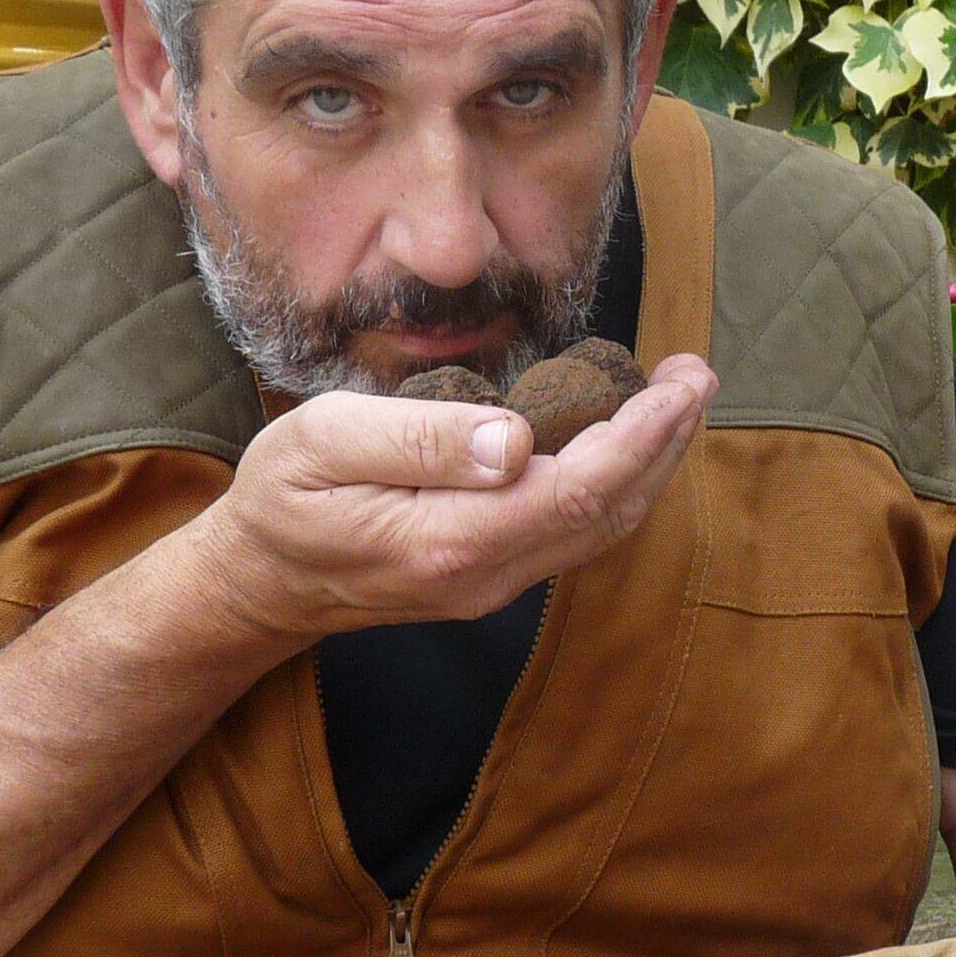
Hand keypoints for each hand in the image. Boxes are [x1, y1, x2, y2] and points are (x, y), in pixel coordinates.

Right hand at [191, 354, 713, 643]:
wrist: (259, 583)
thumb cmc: (282, 498)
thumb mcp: (323, 443)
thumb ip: (419, 438)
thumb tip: (514, 440)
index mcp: (452, 540)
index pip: (578, 488)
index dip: (641, 434)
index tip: (678, 382)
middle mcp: (489, 574)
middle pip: (608, 511)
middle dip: (665, 441)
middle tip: (697, 373)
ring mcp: (495, 581)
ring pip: (600, 525)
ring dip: (649, 462)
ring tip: (678, 398)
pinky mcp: (493, 573)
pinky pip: (575, 528)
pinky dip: (615, 479)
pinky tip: (624, 435)